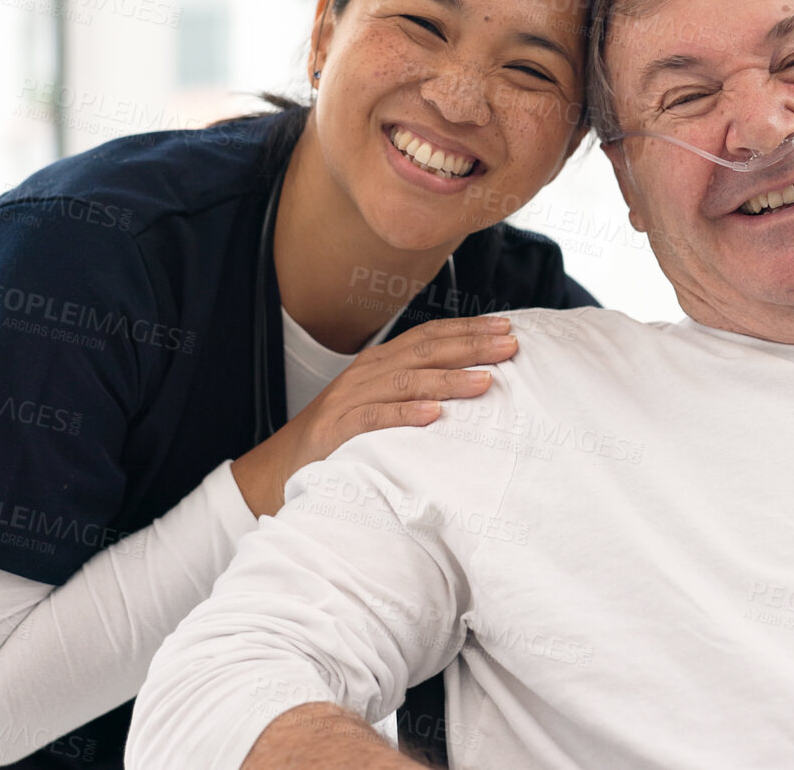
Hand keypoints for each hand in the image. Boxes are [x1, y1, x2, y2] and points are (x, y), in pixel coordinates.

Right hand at [232, 316, 518, 515]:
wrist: (283, 467)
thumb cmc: (344, 436)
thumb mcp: (382, 403)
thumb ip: (418, 388)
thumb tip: (474, 382)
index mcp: (381, 362)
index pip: (430, 336)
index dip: (468, 329)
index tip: (506, 326)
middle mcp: (368, 373)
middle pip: (425, 352)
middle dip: (470, 346)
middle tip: (509, 345)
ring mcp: (351, 399)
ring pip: (406, 382)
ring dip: (448, 379)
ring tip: (484, 380)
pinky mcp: (338, 430)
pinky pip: (375, 418)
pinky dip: (405, 414)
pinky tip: (433, 414)